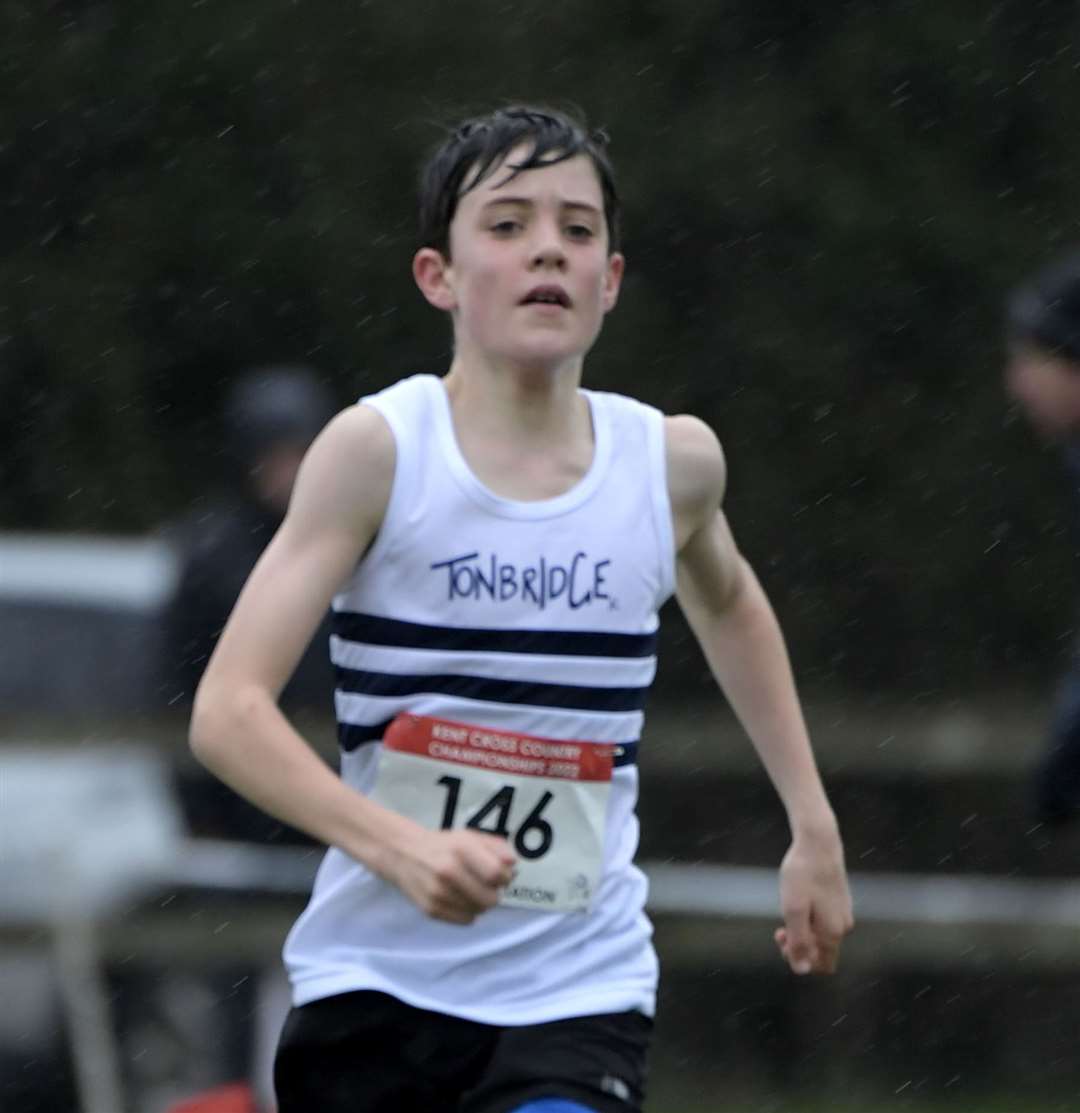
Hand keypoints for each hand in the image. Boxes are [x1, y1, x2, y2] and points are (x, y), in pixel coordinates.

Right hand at [384, 827, 516, 924]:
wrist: (403, 853)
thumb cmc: (444, 845)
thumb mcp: (470, 837)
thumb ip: (497, 847)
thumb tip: (513, 865)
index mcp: (461, 848)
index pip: (496, 874)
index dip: (506, 878)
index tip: (502, 876)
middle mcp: (448, 871)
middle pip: (491, 899)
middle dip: (494, 893)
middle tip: (486, 885)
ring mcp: (438, 893)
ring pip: (479, 912)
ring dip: (481, 903)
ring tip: (471, 890)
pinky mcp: (431, 910)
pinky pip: (465, 920)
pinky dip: (468, 912)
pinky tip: (460, 898)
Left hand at [774, 821, 853, 973]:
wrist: (818, 842)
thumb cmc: (802, 874)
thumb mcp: (793, 909)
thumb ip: (798, 941)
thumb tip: (801, 970)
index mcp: (833, 932)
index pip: (822, 966)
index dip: (801, 961)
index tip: (784, 939)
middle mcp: (843, 925)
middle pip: (822, 952)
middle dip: (800, 946)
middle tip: (780, 929)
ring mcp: (843, 912)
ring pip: (822, 935)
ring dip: (803, 931)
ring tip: (786, 911)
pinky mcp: (840, 900)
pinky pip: (825, 921)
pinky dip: (810, 919)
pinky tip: (798, 901)